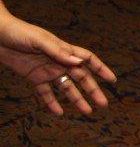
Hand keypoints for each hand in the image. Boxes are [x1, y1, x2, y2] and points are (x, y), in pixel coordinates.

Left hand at [0, 12, 115, 115]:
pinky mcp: (33, 78)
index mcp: (64, 50)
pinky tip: (59, 113)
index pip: (88, 60)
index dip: (101, 69)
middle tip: (103, 104)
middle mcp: (59, 62)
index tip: (111, 80)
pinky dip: (52, 103)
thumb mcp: (40, 41)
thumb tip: (79, 63)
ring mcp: (47, 71)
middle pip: (81, 78)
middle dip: (93, 91)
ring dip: (77, 100)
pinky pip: (45, 93)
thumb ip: (59, 52)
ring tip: (87, 112)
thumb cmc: (20, 33)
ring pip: (67, 88)